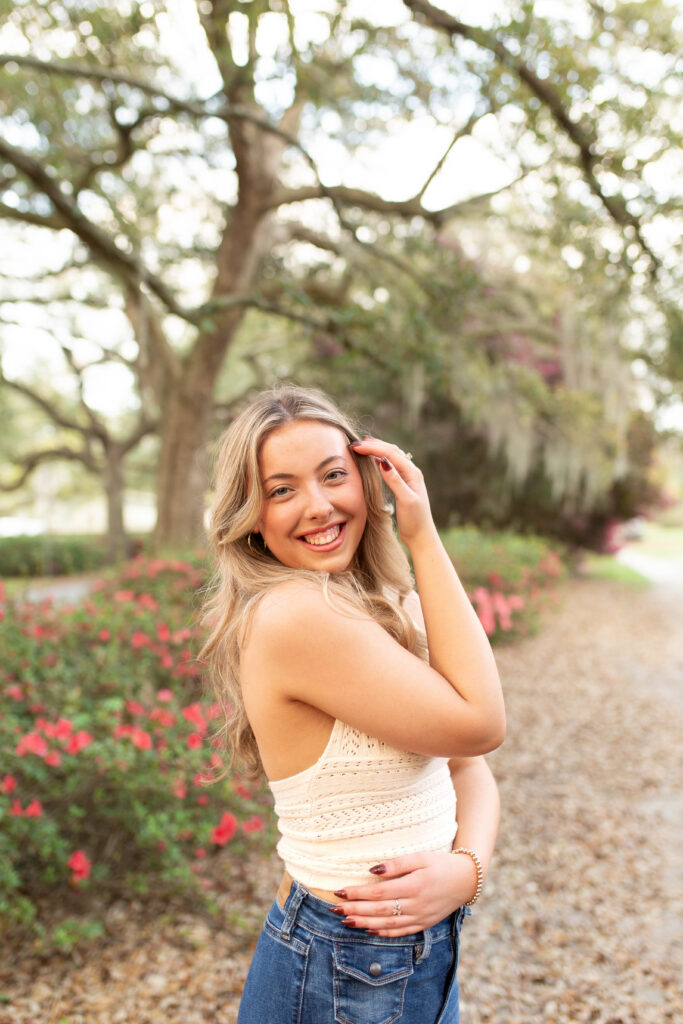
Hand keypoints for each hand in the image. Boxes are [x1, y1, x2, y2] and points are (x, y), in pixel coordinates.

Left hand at [331, 852, 476, 936]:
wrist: (466, 880)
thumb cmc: (441, 864)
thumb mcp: (421, 857)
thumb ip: (396, 864)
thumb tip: (372, 870)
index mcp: (414, 885)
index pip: (379, 892)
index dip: (358, 893)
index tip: (340, 891)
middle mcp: (415, 905)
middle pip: (379, 910)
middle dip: (355, 910)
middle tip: (334, 909)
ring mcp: (420, 917)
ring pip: (387, 924)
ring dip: (364, 923)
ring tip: (345, 921)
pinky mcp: (423, 924)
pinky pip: (400, 932)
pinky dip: (382, 932)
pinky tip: (368, 929)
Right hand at [349, 438, 434, 545]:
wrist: (421, 536)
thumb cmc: (415, 520)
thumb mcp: (406, 500)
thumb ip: (395, 480)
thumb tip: (383, 461)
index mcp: (412, 473)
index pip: (391, 454)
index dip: (373, 448)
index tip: (357, 446)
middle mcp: (411, 472)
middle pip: (392, 451)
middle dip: (375, 445)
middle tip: (357, 442)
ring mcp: (408, 478)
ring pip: (392, 456)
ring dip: (378, 449)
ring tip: (364, 445)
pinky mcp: (403, 485)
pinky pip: (391, 465)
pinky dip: (381, 458)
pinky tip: (375, 459)